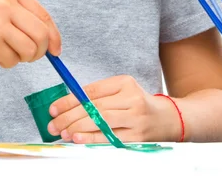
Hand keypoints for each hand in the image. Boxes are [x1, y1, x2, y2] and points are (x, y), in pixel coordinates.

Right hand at [0, 0, 61, 67]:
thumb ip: (19, 12)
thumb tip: (47, 39)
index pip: (44, 15)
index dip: (54, 36)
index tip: (56, 50)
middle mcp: (7, 2)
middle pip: (41, 34)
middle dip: (41, 51)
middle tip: (32, 56)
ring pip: (29, 49)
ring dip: (24, 58)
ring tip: (10, 55)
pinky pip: (11, 59)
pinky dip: (8, 63)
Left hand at [47, 75, 181, 142]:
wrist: (167, 119)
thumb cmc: (137, 104)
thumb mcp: (121, 91)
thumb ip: (98, 95)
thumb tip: (67, 106)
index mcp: (125, 82)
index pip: (91, 91)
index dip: (70, 100)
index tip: (54, 108)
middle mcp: (131, 98)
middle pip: (95, 107)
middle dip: (70, 116)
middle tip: (53, 123)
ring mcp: (136, 118)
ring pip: (102, 121)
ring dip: (78, 127)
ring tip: (63, 131)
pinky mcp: (138, 136)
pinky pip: (111, 138)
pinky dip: (93, 139)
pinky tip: (79, 139)